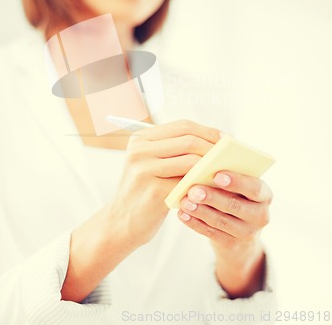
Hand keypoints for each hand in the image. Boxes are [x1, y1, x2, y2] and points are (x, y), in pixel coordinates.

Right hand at [107, 120, 220, 248]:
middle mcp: (139, 150)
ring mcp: (144, 170)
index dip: (208, 131)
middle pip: (188, 140)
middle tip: (230, 156)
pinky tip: (214, 187)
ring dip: (212, 165)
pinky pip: (188, 183)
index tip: (226, 138)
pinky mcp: (153, 191)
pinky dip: (204, 183)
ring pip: (191, 160)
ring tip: (225, 170)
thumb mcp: (151, 164)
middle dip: (213, 147)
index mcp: (140, 139)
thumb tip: (216, 144)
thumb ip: (174, 151)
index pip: (182, 126)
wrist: (121, 224)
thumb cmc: (144, 191)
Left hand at [178, 170, 272, 297]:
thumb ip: (228, 179)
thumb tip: (203, 167)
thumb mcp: (241, 189)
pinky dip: (195, 223)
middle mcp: (260, 215)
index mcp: (264, 195)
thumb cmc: (236, 199)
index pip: (254, 188)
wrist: (241, 239)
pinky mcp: (232, 245)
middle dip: (212, 197)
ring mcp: (247, 233)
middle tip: (193, 190)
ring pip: (221, 220)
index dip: (236, 182)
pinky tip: (182, 214)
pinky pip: (211, 233)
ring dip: (200, 211)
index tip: (216, 175)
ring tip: (185, 202)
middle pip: (235, 205)